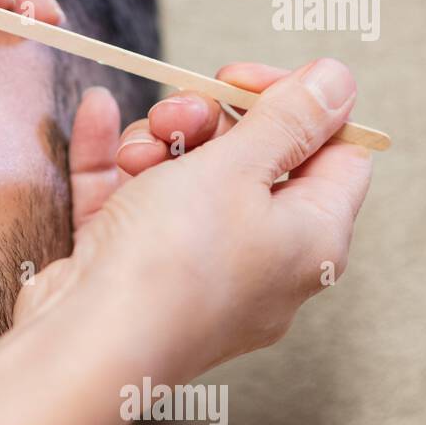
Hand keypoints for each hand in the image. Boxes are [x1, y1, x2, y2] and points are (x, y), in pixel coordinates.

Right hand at [16, 59, 373, 381]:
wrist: (87, 343)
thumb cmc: (173, 263)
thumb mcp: (237, 168)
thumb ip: (288, 118)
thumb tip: (338, 80)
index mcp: (312, 241)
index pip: (336, 153)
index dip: (295, 105)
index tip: (241, 81)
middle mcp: (263, 262)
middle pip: (255, 162)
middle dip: (211, 122)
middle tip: (182, 110)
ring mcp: (197, 271)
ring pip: (188, 180)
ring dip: (158, 143)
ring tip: (135, 149)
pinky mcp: (135, 272)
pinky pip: (133, 202)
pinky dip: (116, 160)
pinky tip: (97, 113)